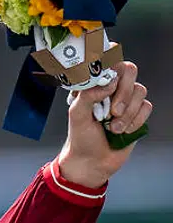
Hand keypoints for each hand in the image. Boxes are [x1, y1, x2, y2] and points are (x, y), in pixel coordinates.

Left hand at [58, 60, 152, 189]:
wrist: (92, 162)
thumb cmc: (80, 138)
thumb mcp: (77, 115)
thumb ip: (88, 94)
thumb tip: (109, 82)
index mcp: (94, 84)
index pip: (108, 60)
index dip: (112, 60)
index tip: (109, 76)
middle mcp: (112, 88)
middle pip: (129, 70)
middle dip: (123, 92)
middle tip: (112, 111)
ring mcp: (126, 100)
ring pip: (140, 90)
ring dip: (127, 113)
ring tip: (112, 129)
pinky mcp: (138, 113)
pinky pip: (146, 107)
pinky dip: (135, 121)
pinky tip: (122, 132)